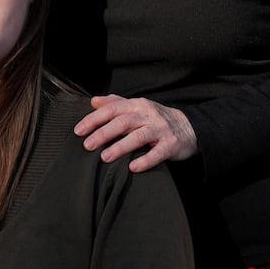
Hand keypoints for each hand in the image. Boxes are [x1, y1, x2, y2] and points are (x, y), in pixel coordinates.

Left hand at [74, 94, 197, 171]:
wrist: (190, 128)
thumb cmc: (157, 119)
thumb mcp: (138, 107)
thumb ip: (116, 103)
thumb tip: (93, 101)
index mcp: (138, 105)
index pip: (112, 110)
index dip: (94, 119)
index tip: (79, 131)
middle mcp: (148, 115)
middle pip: (123, 122)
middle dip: (103, 133)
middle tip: (87, 146)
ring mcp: (161, 130)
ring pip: (139, 137)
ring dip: (121, 147)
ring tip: (105, 157)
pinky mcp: (171, 145)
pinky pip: (158, 153)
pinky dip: (145, 160)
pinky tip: (132, 168)